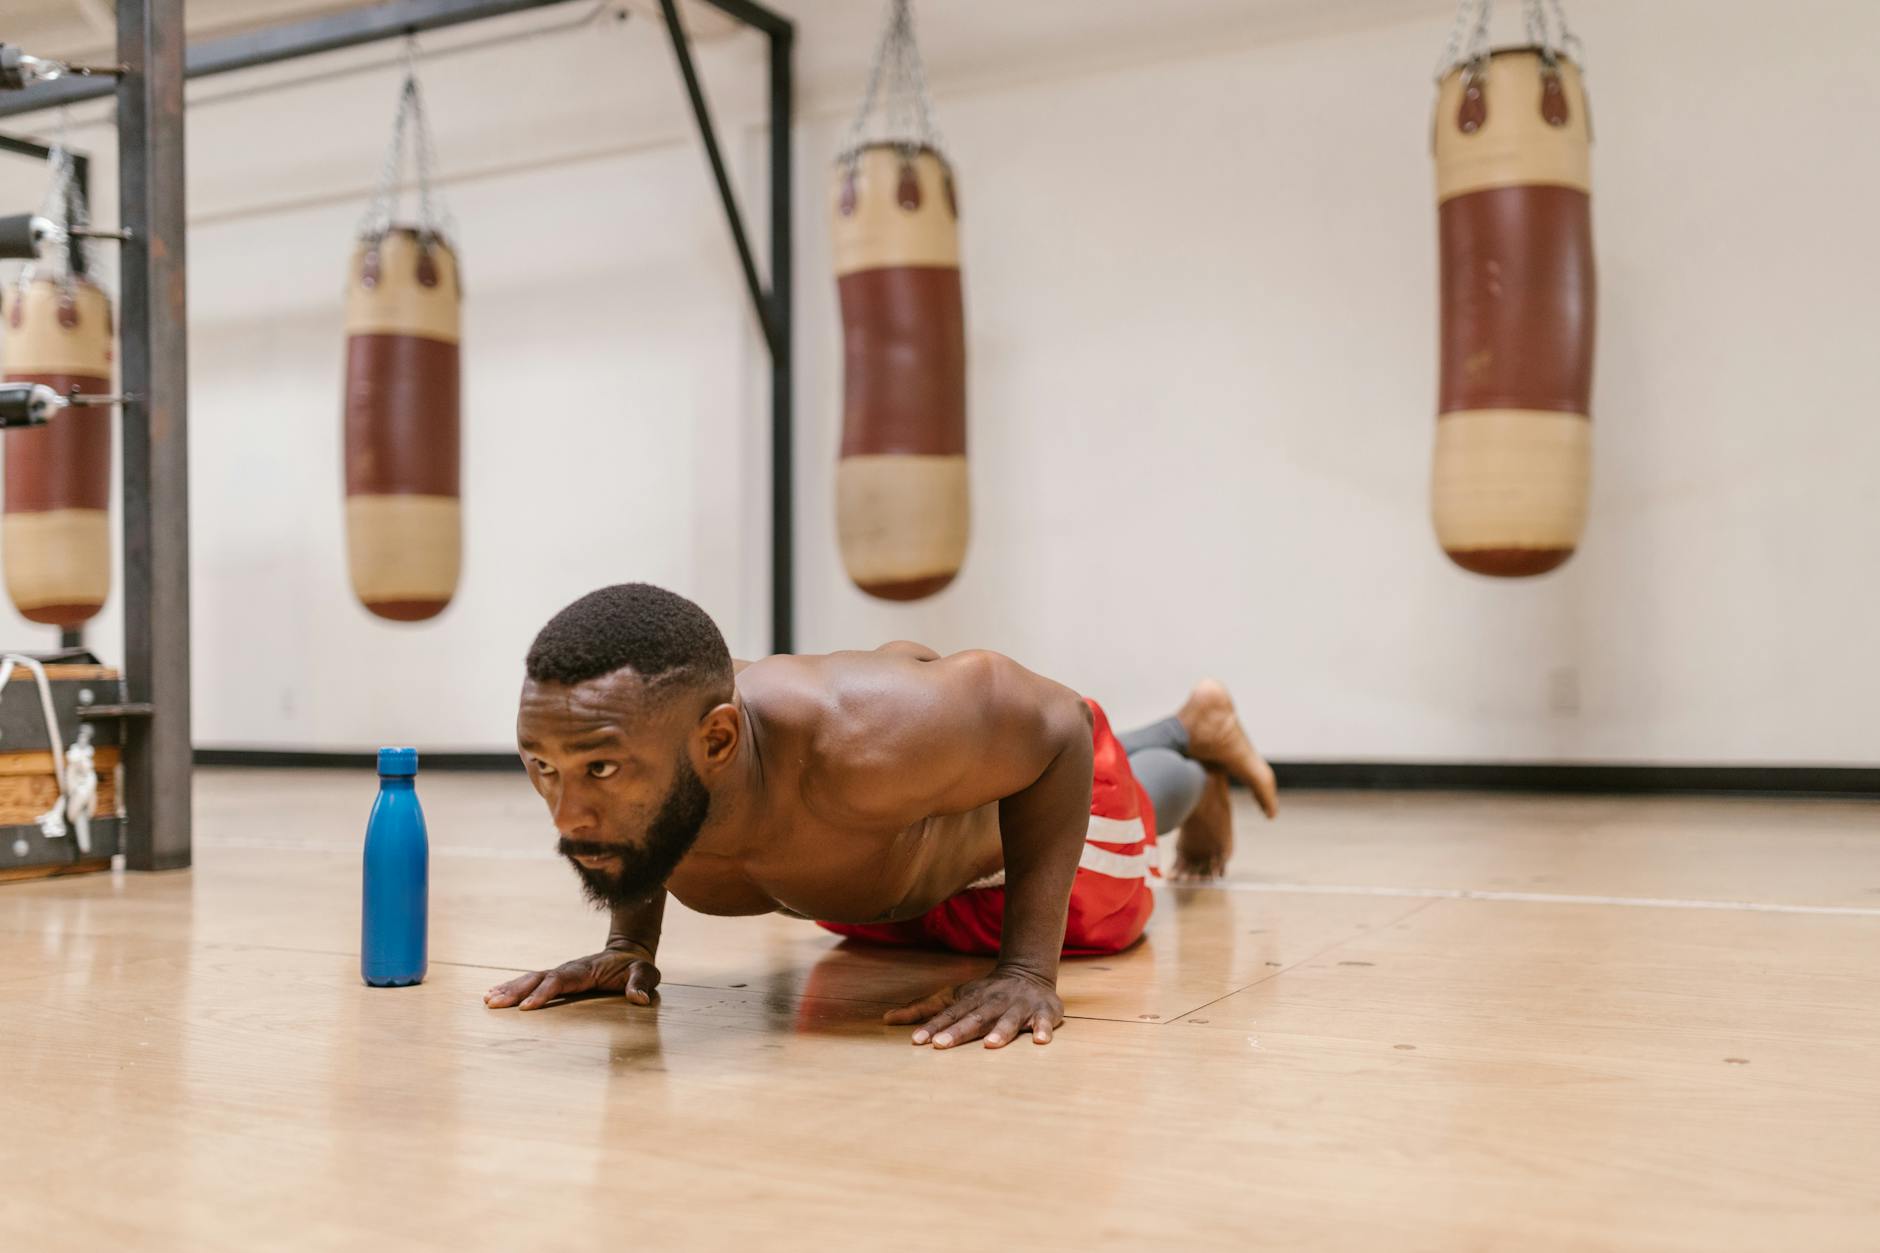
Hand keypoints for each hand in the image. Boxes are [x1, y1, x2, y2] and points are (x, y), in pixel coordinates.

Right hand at [483, 946, 659, 1010]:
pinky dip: (513, 987)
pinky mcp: (558, 977)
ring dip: (509, 988)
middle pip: (538, 978)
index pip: (560, 980)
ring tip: (487, 1000)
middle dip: (516, 991)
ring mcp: (561, 972)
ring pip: (531, 978)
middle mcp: (569, 969)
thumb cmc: (636, 967)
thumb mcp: (645, 973)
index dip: (544, 993)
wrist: (629, 952)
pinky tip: (496, 995)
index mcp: (586, 970)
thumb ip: (642, 984)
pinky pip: (532, 982)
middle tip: (492, 1003)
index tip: (527, 1007)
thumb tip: (639, 999)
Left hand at [884, 966, 1063, 1048]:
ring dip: (1000, 1032)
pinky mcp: (1043, 1012)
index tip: (916, 1041)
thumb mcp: (953, 996)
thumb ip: (923, 1008)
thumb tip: (886, 1019)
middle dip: (958, 1031)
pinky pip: (1044, 1021)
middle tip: (941, 1045)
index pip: (948, 1015)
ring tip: (990, 1046)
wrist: (1028, 972)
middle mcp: (992, 1002)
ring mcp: (1018, 1007)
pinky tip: (1041, 1041)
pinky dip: (1044, 1029)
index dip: (932, 1027)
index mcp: (970, 1000)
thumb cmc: (983, 993)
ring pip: (1008, 1020)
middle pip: (974, 1018)